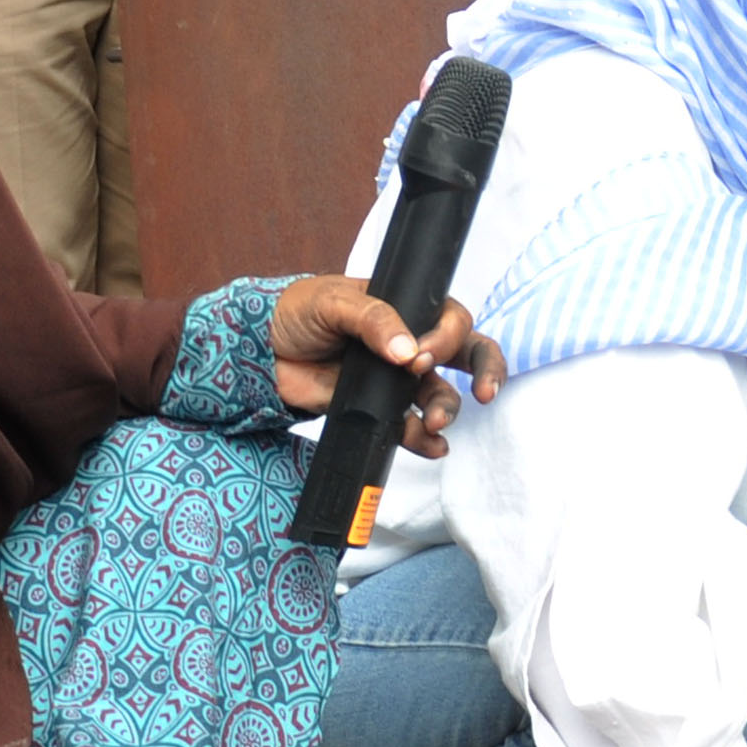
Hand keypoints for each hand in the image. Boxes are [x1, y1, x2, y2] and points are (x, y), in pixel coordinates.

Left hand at [268, 276, 506, 457]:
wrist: (262, 352)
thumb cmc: (297, 311)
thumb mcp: (334, 301)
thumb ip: (373, 320)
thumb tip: (408, 351)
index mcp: (405, 308)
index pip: (451, 318)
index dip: (449, 337)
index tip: (423, 353)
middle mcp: (410, 343)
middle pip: (466, 354)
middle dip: (485, 372)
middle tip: (484, 392)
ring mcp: (395, 379)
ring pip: (440, 395)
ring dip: (447, 410)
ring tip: (435, 422)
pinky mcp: (376, 409)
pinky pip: (409, 426)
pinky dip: (424, 439)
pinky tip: (430, 445)